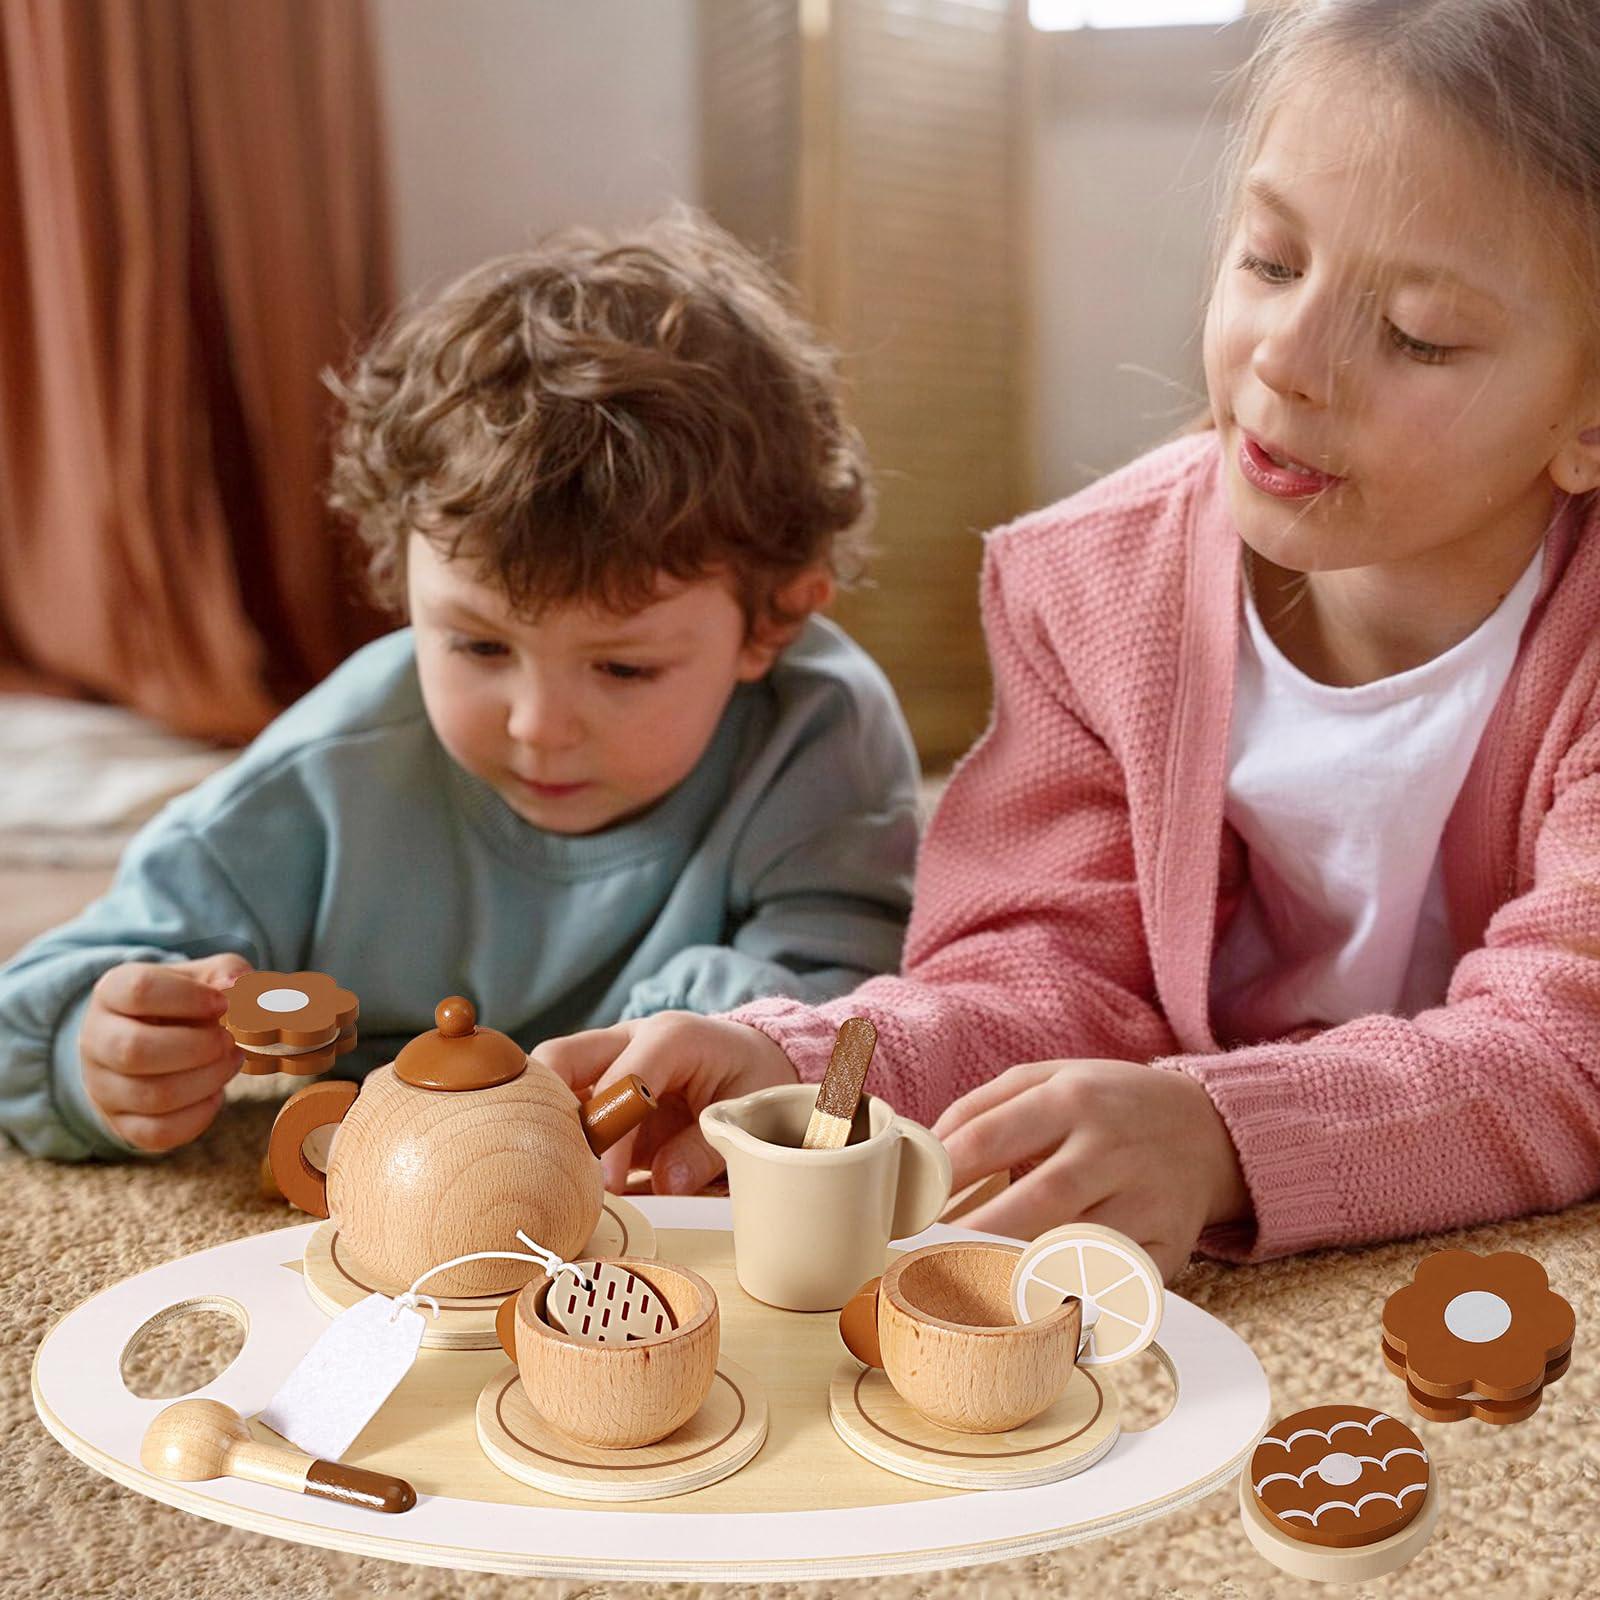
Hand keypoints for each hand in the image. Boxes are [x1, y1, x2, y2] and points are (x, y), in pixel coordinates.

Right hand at [81, 954, 252, 1151]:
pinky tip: (216, 1093)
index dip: (191, 998)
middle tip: (231, 1040)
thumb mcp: (204, 977)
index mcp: (111, 992)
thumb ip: (228, 973)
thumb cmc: (184, 1004)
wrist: (153, 1038)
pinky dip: (199, 1115)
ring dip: (207, 1080)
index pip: (140, 990)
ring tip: (231, 1061)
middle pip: (135, 1050)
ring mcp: (102, 1086)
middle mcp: (96, 1039)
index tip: (224, 1003)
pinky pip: (158, 1133)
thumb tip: (238, 985)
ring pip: (151, 1096)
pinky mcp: (121, 1123)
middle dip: (200, 1047)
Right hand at [534, 1012, 798, 1194]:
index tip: (607, 1184)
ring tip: (551, 1179)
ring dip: (545, 1129)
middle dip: (544, 1108)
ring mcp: (605, 1065)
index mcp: (670, 1038)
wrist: (750, 1061)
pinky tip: (560, 1179)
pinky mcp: (596, 1094)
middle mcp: (627, 1042)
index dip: (610, 1134)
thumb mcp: (746, 1111)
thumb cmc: (750, 1079)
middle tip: (554, 1168)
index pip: (622, 1081)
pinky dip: (555, 1141)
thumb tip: (665, 1183)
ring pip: (548, 1082)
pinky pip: (560, 1111)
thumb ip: (705, 1147)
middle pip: (559, 1058)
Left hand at [930, 1058, 1249, 1281]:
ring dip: (1018, 1276)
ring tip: (965, 1292)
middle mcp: (1110, 1149)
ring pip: (1076, 1250)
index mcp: (1070, 1098)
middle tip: (922, 1263)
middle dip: (971, 1237)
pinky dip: (1073, 1304)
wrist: (1207, 1129)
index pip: (988, 1139)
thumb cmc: (1104, 1104)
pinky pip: (1114, 1286)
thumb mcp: (1046, 1078)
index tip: (902, 1211)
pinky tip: (1032, 1315)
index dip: (937, 1179)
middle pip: (1033, 1201)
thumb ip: (979, 1108)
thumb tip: (920, 1153)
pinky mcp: (1168, 1249)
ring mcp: (1145, 1202)